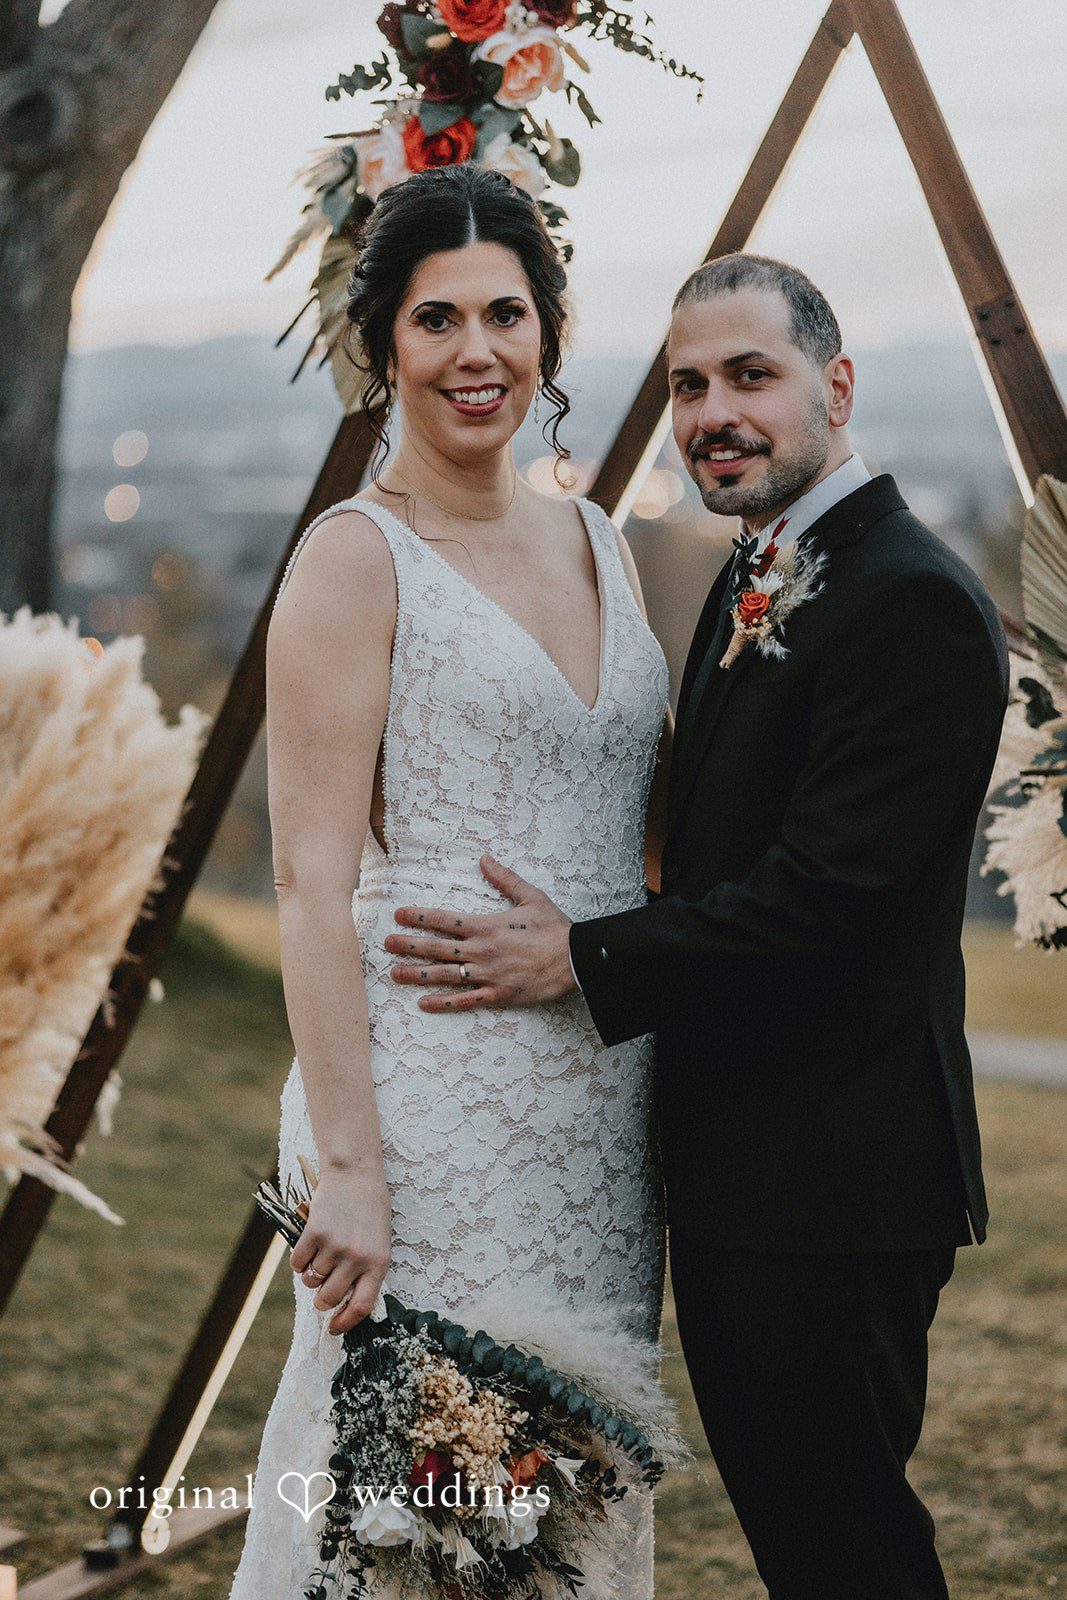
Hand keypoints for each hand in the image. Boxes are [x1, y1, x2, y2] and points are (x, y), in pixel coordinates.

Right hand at [289, 1166, 391, 1335]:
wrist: (356, 1173)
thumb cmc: (370, 1210)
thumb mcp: (379, 1242)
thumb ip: (366, 1271)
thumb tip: (343, 1303)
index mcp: (378, 1263)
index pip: (361, 1307)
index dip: (345, 1323)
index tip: (334, 1329)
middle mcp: (357, 1258)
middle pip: (329, 1299)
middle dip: (321, 1301)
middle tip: (320, 1292)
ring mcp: (335, 1245)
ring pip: (311, 1280)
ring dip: (310, 1275)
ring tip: (319, 1258)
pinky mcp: (314, 1232)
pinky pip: (297, 1263)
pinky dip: (298, 1261)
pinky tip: (308, 1246)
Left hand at [384, 854, 575, 1011]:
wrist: (575, 959)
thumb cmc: (554, 927)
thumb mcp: (531, 896)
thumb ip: (504, 878)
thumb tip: (484, 858)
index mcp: (486, 925)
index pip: (443, 920)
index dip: (418, 917)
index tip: (399, 915)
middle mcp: (480, 951)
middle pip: (436, 948)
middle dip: (408, 945)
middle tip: (386, 943)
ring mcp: (487, 975)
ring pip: (443, 976)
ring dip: (416, 974)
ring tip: (394, 973)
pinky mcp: (498, 995)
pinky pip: (465, 1001)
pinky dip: (443, 1004)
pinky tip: (423, 1004)